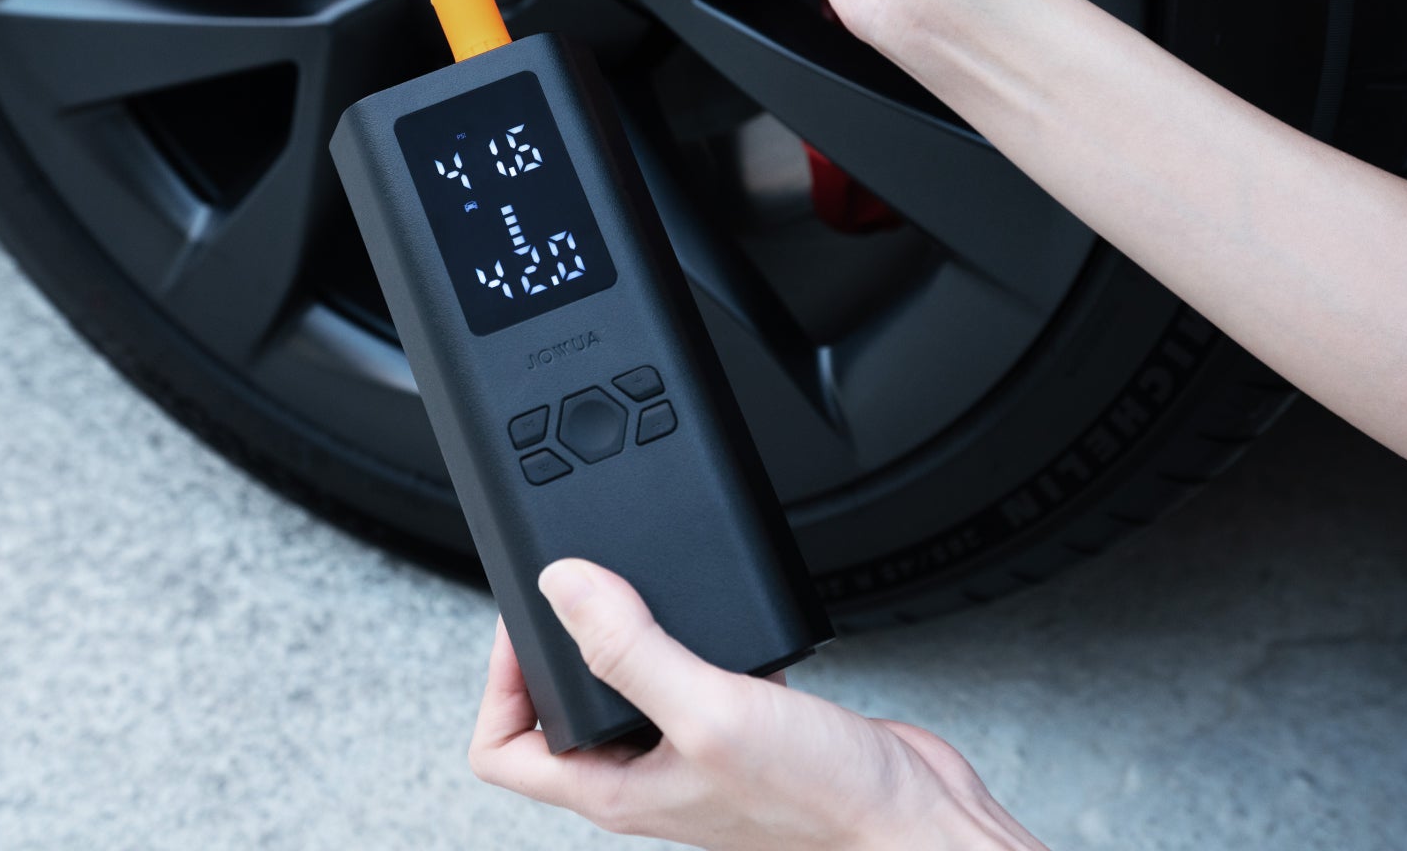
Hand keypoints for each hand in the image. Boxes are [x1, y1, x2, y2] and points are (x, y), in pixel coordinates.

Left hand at [469, 558, 1047, 849]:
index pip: (502, 748)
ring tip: (630, 586)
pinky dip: (680, 632)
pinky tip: (704, 608)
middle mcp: (643, 772)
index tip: (529, 617)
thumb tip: (562, 586)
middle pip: (556, 708)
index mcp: (613, 788)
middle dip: (556, 641)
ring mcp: (690, 748)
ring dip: (618, 631)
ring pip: (621, 684)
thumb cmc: (819, 804)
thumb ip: (632, 649)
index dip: (497, 678)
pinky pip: (683, 670)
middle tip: (578, 586)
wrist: (909, 820)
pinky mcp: (739, 722)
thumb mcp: (710, 712)